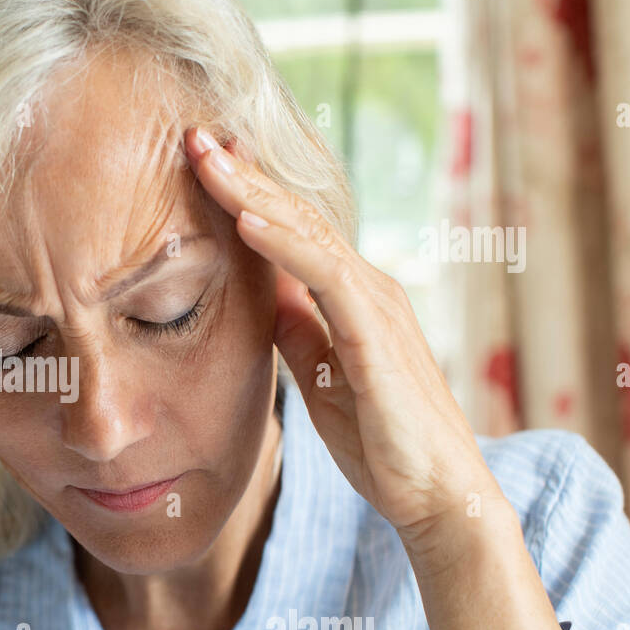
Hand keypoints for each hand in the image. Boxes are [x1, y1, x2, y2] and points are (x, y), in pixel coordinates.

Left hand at [183, 127, 506, 562]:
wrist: (435, 495)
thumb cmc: (381, 441)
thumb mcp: (320, 378)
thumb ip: (298, 333)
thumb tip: (266, 298)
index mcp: (349, 299)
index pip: (290, 232)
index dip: (247, 195)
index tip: (203, 164)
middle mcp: (366, 289)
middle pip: (296, 217)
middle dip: (244, 174)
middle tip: (194, 134)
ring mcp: (376, 306)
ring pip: (308, 233)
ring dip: (255, 193)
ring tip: (209, 159)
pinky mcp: (377, 335)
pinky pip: (325, 277)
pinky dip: (285, 244)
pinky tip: (246, 220)